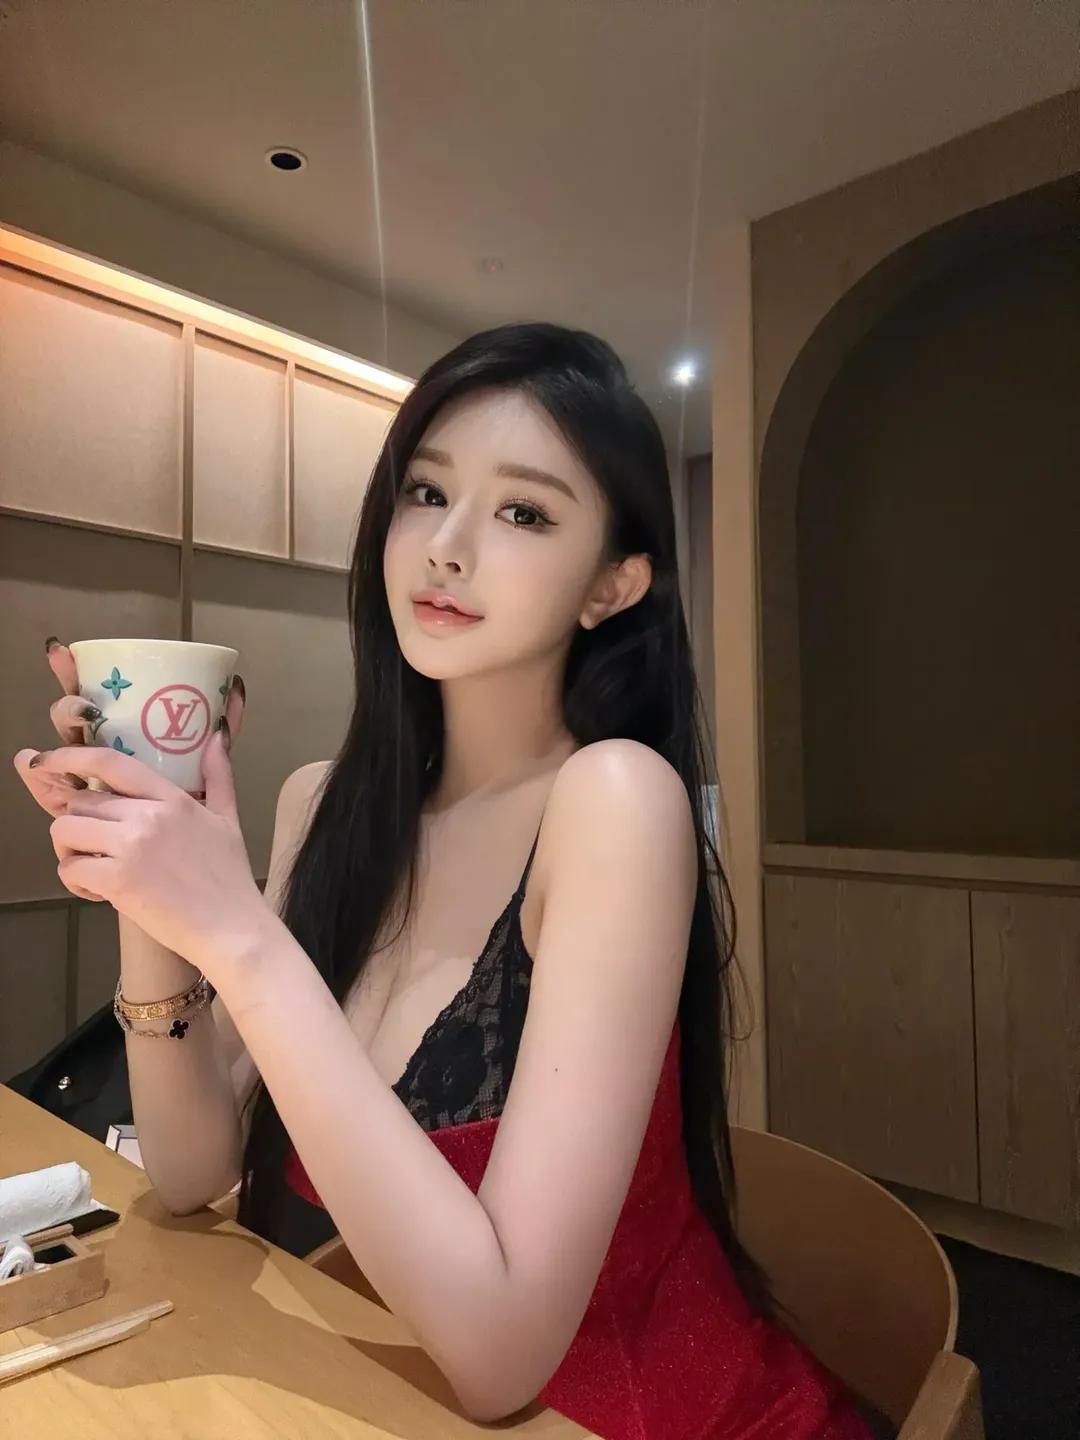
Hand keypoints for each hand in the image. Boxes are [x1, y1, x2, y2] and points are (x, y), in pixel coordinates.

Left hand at [13, 638, 244, 902]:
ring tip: (93, 868)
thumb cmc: (230, 879)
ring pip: (66, 831)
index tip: (45, 760)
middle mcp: (148, 816)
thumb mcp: (227, 819)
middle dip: (77, 823)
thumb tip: (216, 735)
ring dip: (70, 850)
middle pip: (81, 801)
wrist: (233, 929)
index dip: (70, 756)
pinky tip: (98, 892)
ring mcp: (132, 847)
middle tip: (93, 846)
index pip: (111, 763)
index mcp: (172, 798)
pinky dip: (76, 881)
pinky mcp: (118, 881)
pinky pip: (70, 868)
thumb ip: (218, 776)